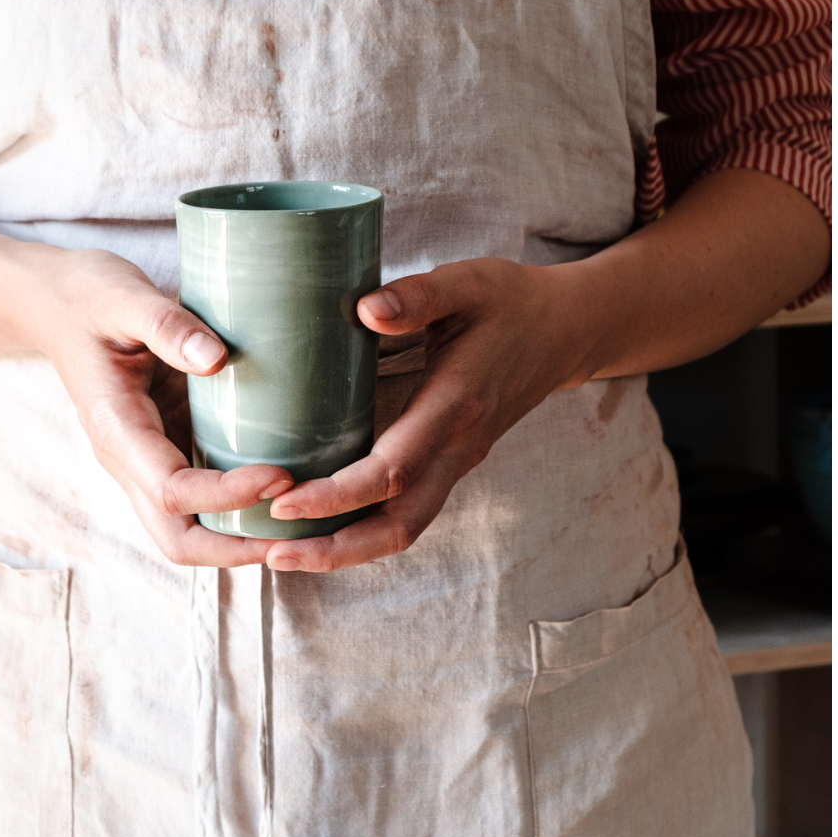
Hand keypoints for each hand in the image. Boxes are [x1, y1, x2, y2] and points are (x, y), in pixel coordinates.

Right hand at [30, 248, 285, 566]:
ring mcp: (147, 462)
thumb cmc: (91, 296)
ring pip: (190, 529)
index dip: (228, 494)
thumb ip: (167, 325)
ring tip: (307, 526)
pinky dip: (242, 511)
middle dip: (236, 548)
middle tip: (301, 532)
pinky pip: (203, 501)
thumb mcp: (124, 296)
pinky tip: (291, 497)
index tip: (283, 476)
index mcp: (116, 428)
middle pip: (176, 538)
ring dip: (243, 538)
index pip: (172, 490)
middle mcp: (128, 460)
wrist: (59, 302)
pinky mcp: (168, 452)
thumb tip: (215, 358)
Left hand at [256, 257, 595, 571]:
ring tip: (281, 553)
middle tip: (270, 552)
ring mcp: (457, 461)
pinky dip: (359, 528)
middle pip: (398, 525)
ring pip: (403, 528)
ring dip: (344, 550)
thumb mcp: (470, 283)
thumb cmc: (513, 303)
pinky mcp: (450, 462)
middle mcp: (459, 447)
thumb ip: (420, 295)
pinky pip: (405, 511)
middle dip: (333, 548)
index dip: (335, 495)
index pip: (393, 471)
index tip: (282, 500)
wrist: (567, 331)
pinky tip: (315, 526)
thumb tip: (365, 311)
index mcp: (457, 406)